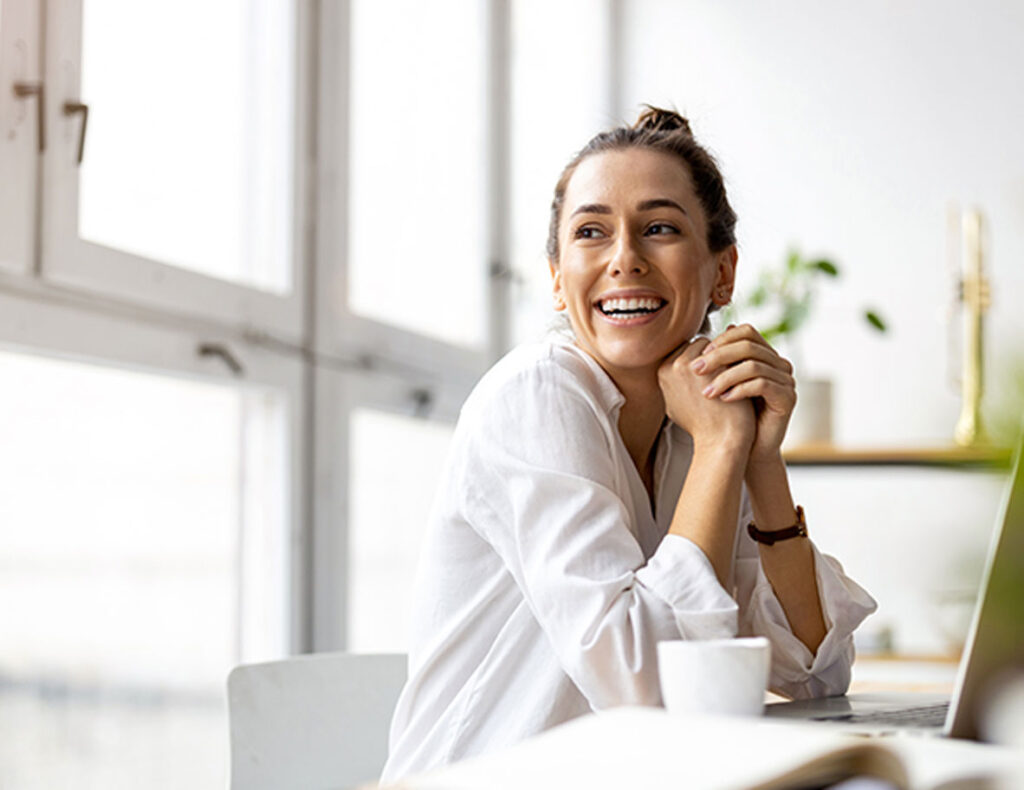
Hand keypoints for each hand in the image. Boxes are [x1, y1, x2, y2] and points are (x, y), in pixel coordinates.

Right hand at [657, 336, 755, 451]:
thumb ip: (676, 381)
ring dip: (727, 356)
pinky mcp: (717, 366)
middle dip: (715, 356)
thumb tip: (679, 365)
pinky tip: (745, 375)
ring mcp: (695, 364)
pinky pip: (731, 351)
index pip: (686, 350)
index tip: (715, 375)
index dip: (703, 361)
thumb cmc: (702, 427)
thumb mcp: (677, 403)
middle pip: (699, 344)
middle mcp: (674, 365)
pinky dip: (739, 360)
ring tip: (737, 375)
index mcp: (663, 372)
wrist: (720, 441)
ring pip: (716, 346)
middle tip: (728, 373)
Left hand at [689, 324, 795, 462]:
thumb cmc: (731, 417)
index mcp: (764, 356)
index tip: (700, 355)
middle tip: (696, 370)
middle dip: (719, 356)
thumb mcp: (720, 384)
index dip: (722, 340)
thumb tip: (700, 340)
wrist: (748, 450)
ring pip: (754, 365)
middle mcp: (778, 364)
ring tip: (706, 392)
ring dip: (725, 377)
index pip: (746, 332)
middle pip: (749, 345)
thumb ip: (715, 363)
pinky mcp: (788, 398)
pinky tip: (724, 400)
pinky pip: (762, 384)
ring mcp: (786, 380)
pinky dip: (739, 390)